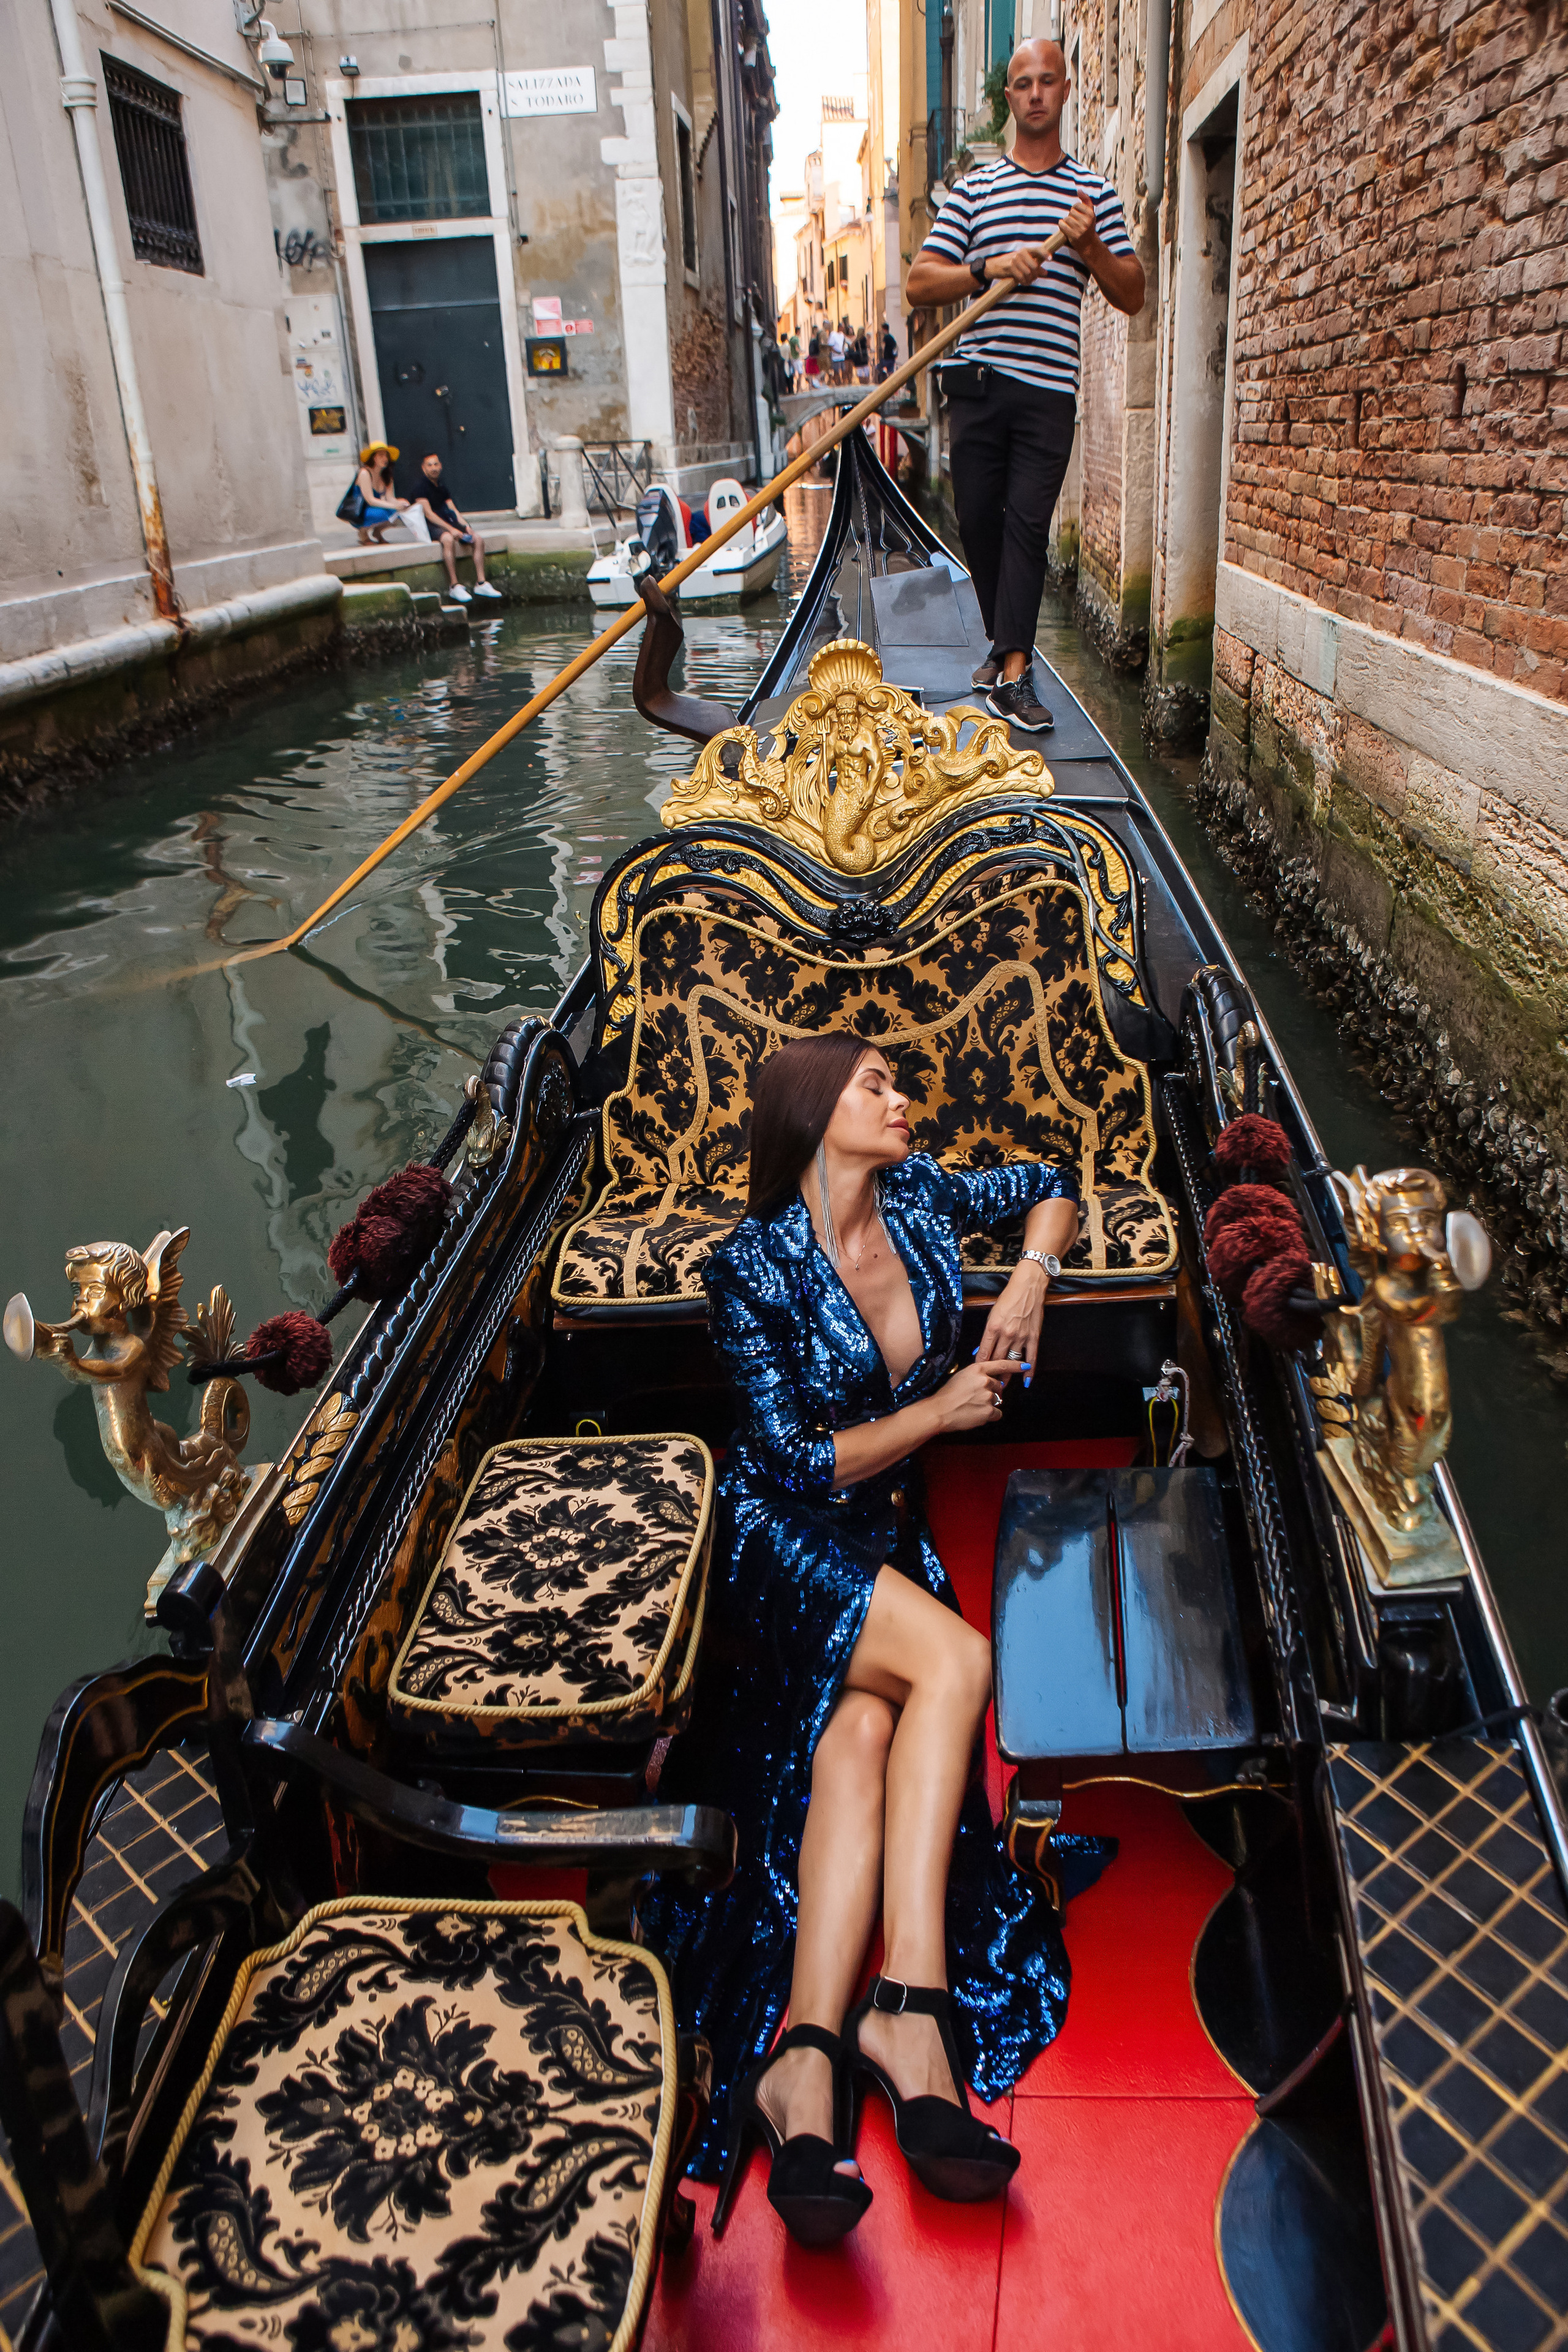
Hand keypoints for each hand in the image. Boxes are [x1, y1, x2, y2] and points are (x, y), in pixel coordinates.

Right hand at [932, 1359, 1018, 1433]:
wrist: (939, 1410)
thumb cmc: (947, 1394)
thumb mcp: (962, 1376)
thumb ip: (977, 1375)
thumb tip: (990, 1381)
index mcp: (977, 1369)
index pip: (1001, 1365)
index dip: (1015, 1365)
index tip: (1025, 1365)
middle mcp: (985, 1380)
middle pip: (998, 1387)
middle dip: (992, 1392)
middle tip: (976, 1398)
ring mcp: (987, 1396)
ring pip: (997, 1401)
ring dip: (989, 1405)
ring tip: (973, 1407)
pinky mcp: (988, 1410)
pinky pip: (997, 1413)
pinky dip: (990, 1416)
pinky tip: (977, 1415)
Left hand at [974, 1262, 1047, 1388]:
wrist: (1028, 1286)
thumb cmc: (1008, 1298)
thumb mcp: (992, 1314)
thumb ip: (987, 1335)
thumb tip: (978, 1351)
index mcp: (992, 1327)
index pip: (983, 1353)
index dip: (979, 1367)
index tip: (977, 1376)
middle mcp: (1006, 1334)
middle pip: (996, 1360)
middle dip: (992, 1375)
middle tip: (988, 1386)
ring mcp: (1021, 1336)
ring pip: (1012, 1362)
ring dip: (1007, 1376)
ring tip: (1002, 1387)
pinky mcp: (1033, 1336)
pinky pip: (1031, 1357)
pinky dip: (1029, 1371)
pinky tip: (1026, 1381)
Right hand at [992, 243, 1044, 286]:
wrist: (994, 266)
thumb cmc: (1011, 264)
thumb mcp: (1023, 263)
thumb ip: (1034, 266)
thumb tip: (1045, 273)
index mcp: (1025, 250)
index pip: (1038, 250)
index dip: (1045, 254)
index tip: (1051, 259)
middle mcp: (1021, 253)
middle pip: (1035, 266)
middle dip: (1036, 275)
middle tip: (1034, 279)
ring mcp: (1015, 259)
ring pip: (1028, 273)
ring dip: (1030, 280)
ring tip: (1028, 281)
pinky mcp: (1010, 267)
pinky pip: (1022, 277)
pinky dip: (1024, 282)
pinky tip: (1024, 283)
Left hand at [1061, 196, 1095, 250]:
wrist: (1089, 244)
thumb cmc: (1088, 226)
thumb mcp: (1090, 212)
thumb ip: (1086, 200)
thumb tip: (1079, 190)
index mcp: (1091, 214)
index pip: (1076, 205)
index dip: (1074, 209)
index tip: (1077, 215)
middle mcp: (1086, 221)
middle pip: (1071, 212)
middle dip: (1071, 216)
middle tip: (1074, 222)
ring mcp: (1080, 229)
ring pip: (1066, 218)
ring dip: (1066, 221)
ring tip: (1071, 226)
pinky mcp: (1074, 235)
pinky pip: (1062, 225)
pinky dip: (1061, 225)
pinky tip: (1064, 228)